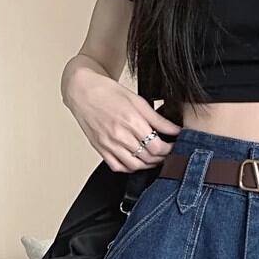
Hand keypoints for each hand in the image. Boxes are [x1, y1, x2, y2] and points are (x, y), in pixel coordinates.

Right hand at [65, 68, 181, 171]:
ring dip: (148, 165)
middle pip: (148, 158)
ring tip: (154, 158)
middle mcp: (119, 136)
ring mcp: (109, 145)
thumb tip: (175, 130)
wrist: (82, 91)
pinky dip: (130, 167)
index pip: (157, 147)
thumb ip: (158, 119)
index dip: (169, 150)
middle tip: (167, 153)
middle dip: (162, 158)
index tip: (174, 146)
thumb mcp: (138, 101)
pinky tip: (136, 161)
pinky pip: (118, 167)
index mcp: (131, 122)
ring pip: (135, 166)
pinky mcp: (101, 149)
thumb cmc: (108, 92)